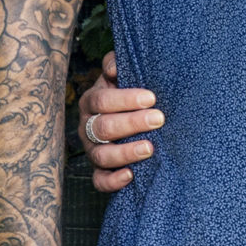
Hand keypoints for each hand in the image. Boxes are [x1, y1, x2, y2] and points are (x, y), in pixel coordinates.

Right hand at [79, 53, 161, 193]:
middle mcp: (87, 127)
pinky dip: (112, 181)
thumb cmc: (129, 93)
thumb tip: (113, 68)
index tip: (151, 98)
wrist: (132, 116)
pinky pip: (99, 181)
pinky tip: (131, 175)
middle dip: (131, 123)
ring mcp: (92, 150)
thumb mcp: (123, 75)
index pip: (102, 100)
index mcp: (92, 102)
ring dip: (126, 152)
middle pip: (102, 128)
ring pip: (101, 155)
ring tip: (150, 148)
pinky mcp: (99, 171)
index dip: (125, 99)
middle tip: (158, 119)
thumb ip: (117, 64)